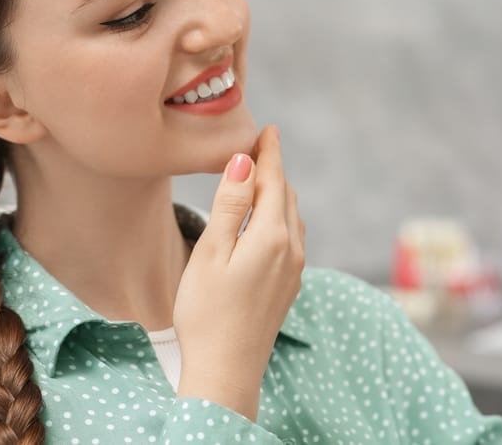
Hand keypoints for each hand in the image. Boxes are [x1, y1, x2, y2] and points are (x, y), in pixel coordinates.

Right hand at [173, 125, 304, 419]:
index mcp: (272, 237)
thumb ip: (231, 205)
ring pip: (292, 216)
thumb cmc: (207, 313)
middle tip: (259, 145)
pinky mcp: (289, 287)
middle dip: (273, 169)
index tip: (267, 129)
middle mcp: (292, 250)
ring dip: (278, 193)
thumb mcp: (212, 252)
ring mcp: (294, 271)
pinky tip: (268, 220)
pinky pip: (293, 237)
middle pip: (286, 195)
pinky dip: (281, 216)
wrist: (226, 372)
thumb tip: (245, 161)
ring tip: (262, 177)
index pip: (274, 180)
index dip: (269, 152)